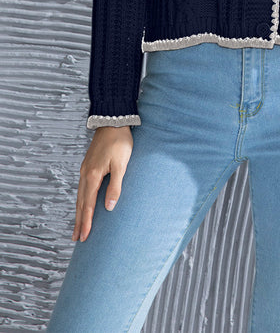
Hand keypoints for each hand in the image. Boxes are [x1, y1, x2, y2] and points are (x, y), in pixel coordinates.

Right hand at [72, 125, 133, 241]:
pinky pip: (82, 188)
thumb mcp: (121, 165)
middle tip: (77, 239)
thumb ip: (115, 186)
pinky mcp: (88, 166)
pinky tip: (83, 204)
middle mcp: (85, 174)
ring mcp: (85, 170)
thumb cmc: (119, 142)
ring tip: (78, 227)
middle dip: (79, 221)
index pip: (89, 205)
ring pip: (80, 196)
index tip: (84, 237)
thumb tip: (109, 208)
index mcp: (93, 176)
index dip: (87, 222)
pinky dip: (81, 201)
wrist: (113, 122)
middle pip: (81, 203)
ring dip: (79, 212)